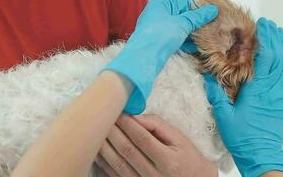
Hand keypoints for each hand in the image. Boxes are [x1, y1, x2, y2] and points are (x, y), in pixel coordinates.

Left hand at [95, 114, 217, 176]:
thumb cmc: (187, 157)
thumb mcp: (179, 138)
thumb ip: (157, 126)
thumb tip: (135, 116)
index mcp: (168, 160)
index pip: (142, 138)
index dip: (127, 124)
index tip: (117, 112)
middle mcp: (154, 175)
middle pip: (127, 150)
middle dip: (112, 132)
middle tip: (102, 117)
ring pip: (117, 164)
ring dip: (104, 146)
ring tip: (96, 131)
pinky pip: (115, 175)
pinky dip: (104, 161)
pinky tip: (98, 149)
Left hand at [104, 0, 217, 114]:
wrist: (144, 59)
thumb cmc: (159, 36)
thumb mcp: (182, 23)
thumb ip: (198, 17)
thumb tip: (212, 10)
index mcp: (160, 5)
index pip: (183, 3)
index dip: (197, 9)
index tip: (211, 15)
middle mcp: (157, 16)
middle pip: (181, 17)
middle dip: (196, 24)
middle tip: (212, 28)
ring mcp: (157, 30)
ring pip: (179, 30)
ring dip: (192, 34)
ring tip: (208, 38)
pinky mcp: (158, 44)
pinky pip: (175, 40)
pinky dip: (185, 43)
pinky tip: (197, 47)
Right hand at [203, 18, 282, 176]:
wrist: (260, 153)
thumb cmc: (241, 136)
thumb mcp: (223, 116)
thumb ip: (216, 95)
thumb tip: (207, 77)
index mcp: (257, 91)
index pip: (266, 59)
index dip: (265, 40)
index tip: (261, 26)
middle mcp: (274, 90)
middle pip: (279, 57)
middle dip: (274, 38)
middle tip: (268, 24)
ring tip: (278, 33)